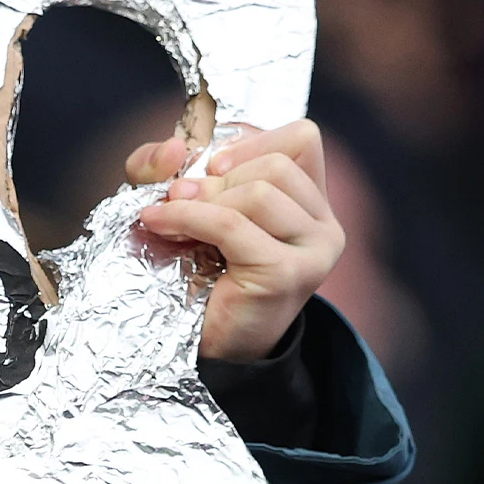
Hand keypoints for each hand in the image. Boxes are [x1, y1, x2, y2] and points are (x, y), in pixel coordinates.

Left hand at [127, 122, 345, 361]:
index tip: (213, 167)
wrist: (206, 343)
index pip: (304, 139)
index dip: (253, 142)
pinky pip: (232, 224)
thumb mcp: (177, 201)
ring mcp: (314, 251)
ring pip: (259, 191)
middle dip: (217, 176)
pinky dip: (187, 217)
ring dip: (201, 200)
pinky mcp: (287, 274)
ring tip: (171, 218)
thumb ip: (162, 165)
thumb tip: (174, 148)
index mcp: (311, 202)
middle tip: (180, 197)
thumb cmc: (197, 271)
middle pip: (276, 165)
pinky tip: (159, 224)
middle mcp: (324, 225)